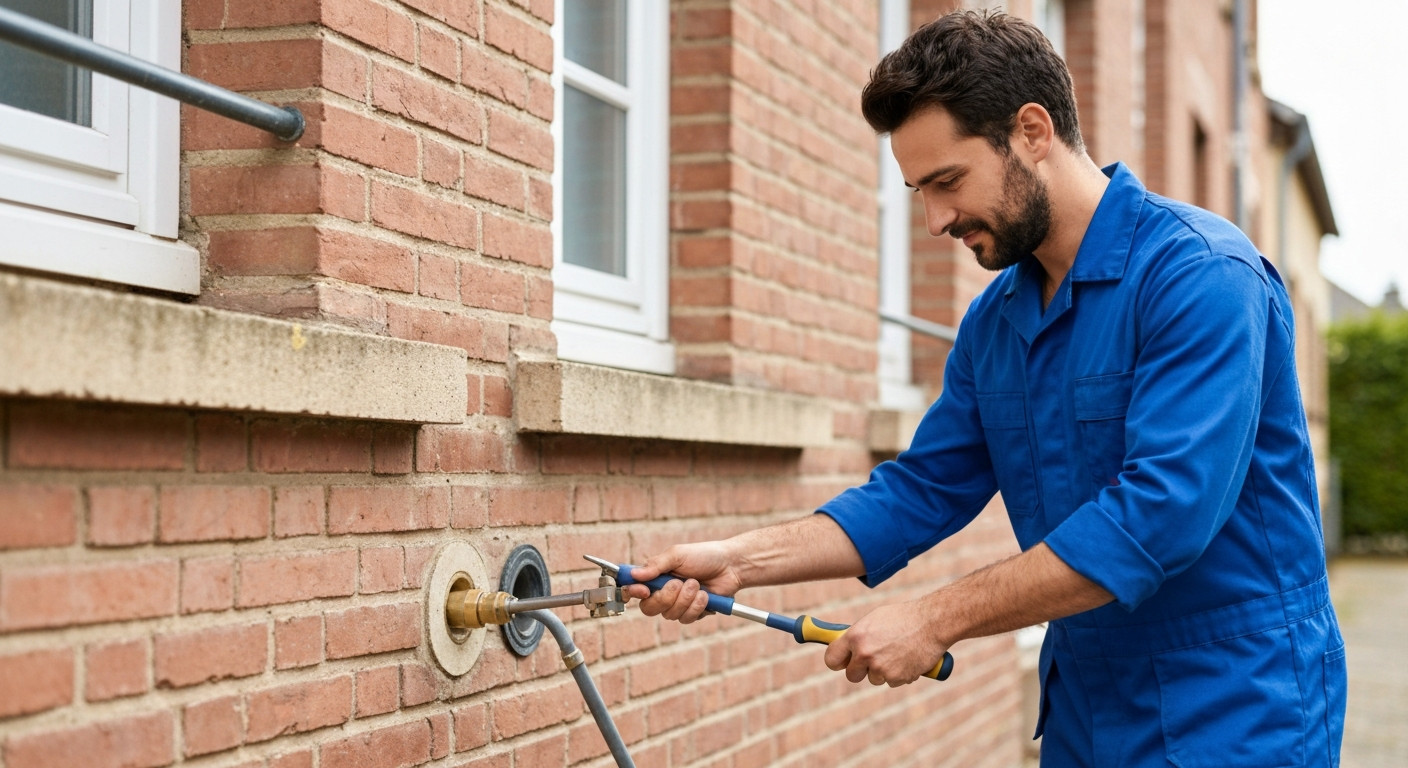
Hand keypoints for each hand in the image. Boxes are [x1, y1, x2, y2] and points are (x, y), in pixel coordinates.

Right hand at [623, 541, 741, 623]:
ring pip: (669, 614)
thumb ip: (656, 565)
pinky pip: (686, 619)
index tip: (644, 590)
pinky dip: (696, 607)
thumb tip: (635, 574)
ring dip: (685, 599)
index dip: (633, 593)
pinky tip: (705, 595)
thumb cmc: (704, 556)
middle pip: (649, 608)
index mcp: (656, 576)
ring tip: (697, 584)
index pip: (634, 589)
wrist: (731, 566)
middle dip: (665, 598)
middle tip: (679, 583)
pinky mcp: (692, 613)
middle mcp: (663, 591)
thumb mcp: (678, 555)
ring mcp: (678, 604)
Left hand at [822, 597, 951, 686]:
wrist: (932, 623)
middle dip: (860, 670)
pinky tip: (907, 659)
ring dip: (882, 672)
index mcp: (855, 636)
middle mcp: (865, 654)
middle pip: (852, 675)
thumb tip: (847, 648)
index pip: (831, 659)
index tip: (842, 662)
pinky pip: (891, 682)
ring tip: (896, 653)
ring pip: (874, 679)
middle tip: (873, 659)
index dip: (838, 662)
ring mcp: (881, 668)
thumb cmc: (903, 618)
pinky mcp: (897, 678)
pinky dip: (898, 674)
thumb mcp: (874, 620)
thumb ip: (858, 636)